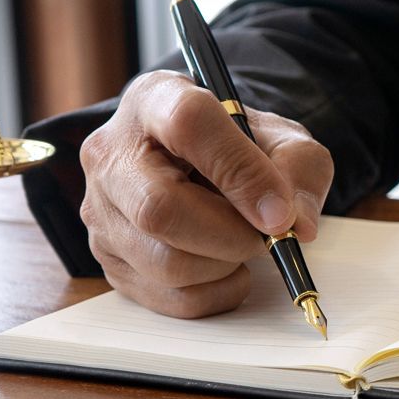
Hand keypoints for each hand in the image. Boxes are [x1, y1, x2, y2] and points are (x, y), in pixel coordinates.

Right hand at [78, 71, 333, 317]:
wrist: (199, 167)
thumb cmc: (238, 149)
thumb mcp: (280, 139)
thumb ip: (298, 169)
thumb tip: (294, 225)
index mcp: (155, 100)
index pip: (188, 124)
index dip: (240, 172)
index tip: (279, 210)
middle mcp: (111, 154)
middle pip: (158, 209)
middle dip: (230, 235)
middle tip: (265, 237)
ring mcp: (100, 210)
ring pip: (164, 262)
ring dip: (224, 266)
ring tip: (242, 244)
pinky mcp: (107, 259)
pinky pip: (168, 298)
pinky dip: (214, 294)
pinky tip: (225, 268)